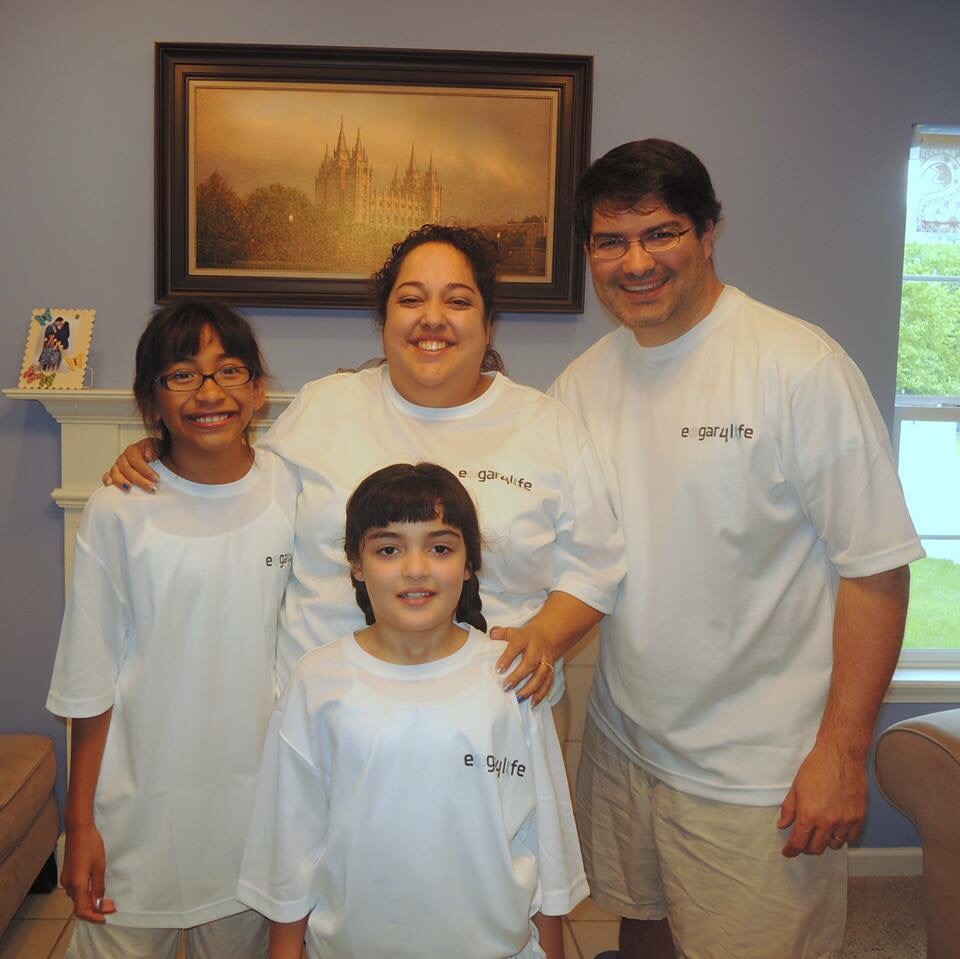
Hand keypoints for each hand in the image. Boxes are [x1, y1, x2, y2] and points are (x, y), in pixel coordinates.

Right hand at [61, 823, 116, 921]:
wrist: (79, 830)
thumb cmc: (91, 846)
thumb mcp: (99, 867)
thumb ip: (98, 887)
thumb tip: (98, 904)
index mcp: (77, 885)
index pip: (82, 911)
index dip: (94, 917)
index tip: (107, 917)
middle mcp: (68, 886)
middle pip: (80, 906)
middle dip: (96, 910)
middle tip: (112, 906)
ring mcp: (67, 880)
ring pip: (78, 898)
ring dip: (91, 902)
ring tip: (107, 899)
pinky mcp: (68, 874)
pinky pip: (76, 890)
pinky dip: (86, 895)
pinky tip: (96, 890)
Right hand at [102, 438, 160, 491]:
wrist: (154, 457)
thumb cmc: (155, 452)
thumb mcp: (158, 446)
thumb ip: (154, 449)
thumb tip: (148, 456)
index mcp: (133, 450)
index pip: (136, 461)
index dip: (146, 471)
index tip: (156, 478)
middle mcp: (123, 458)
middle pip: (127, 469)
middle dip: (139, 480)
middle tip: (151, 488)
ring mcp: (117, 466)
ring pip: (115, 473)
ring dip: (122, 482)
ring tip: (129, 489)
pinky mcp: (114, 474)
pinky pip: (107, 476)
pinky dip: (107, 480)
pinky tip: (110, 485)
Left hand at [490, 623, 555, 705]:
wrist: (546, 637)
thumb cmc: (523, 638)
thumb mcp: (511, 632)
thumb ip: (500, 633)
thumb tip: (492, 635)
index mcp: (525, 638)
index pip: (516, 646)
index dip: (507, 658)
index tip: (498, 670)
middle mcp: (538, 649)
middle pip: (530, 662)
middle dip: (518, 676)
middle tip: (506, 687)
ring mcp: (546, 660)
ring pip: (541, 675)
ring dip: (530, 688)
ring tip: (518, 698)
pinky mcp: (551, 670)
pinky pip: (549, 683)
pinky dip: (541, 694)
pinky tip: (533, 704)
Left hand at [778, 742, 867, 856]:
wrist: (841, 756)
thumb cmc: (817, 768)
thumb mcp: (796, 787)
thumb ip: (789, 809)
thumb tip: (783, 825)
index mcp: (809, 815)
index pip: (798, 842)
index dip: (791, 851)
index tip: (788, 853)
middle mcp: (827, 822)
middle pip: (816, 848)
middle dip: (807, 848)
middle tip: (803, 842)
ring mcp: (845, 822)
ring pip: (834, 845)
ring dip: (825, 843)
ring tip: (820, 834)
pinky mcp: (859, 818)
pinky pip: (850, 838)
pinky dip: (842, 837)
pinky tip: (836, 828)